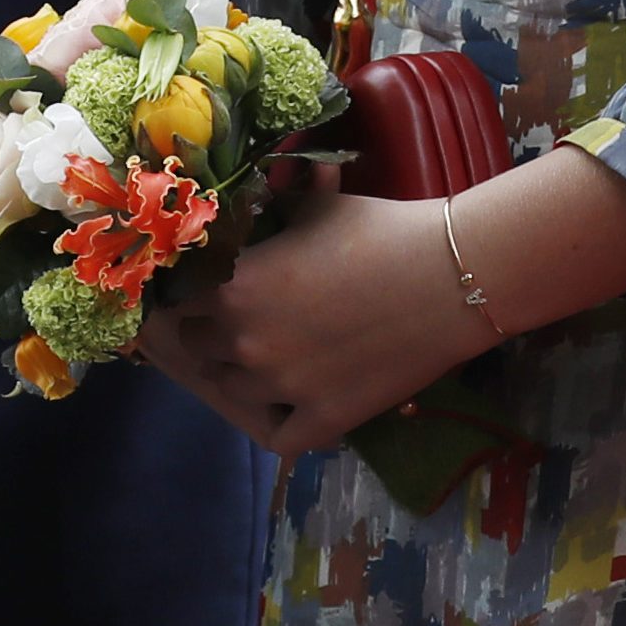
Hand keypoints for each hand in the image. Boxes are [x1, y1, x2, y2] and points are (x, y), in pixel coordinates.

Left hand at [142, 190, 498, 455]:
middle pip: (198, 347)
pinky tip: (291, 404)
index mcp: (233, 287)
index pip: (177, 301)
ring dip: (241, 374)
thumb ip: (271, 206)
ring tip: (269, 356)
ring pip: (232, 391)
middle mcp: (244, 343)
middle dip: (211, 332)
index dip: (187, 293)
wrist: (447, 277)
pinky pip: (280, 437)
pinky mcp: (323, 420)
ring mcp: (282, 388)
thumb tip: (254, 189)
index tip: (203, 288)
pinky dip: (280, 422)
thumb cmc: (379, 229)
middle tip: (238, 319)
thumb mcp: (313, 207)